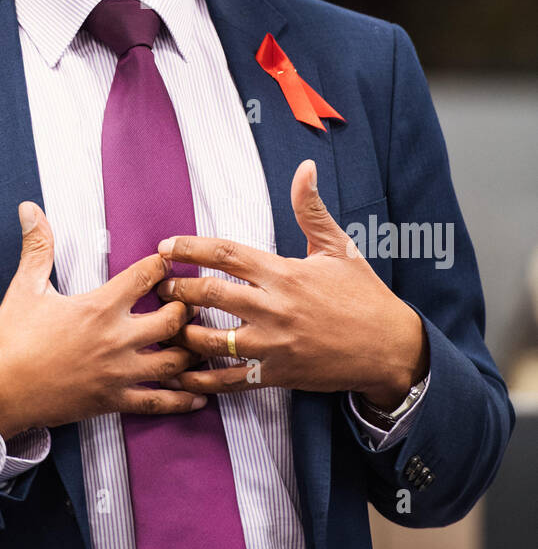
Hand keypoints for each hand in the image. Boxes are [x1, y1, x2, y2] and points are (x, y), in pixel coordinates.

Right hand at [0, 202, 207, 439]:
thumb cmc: (11, 338)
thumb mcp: (26, 287)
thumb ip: (37, 247)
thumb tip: (30, 207)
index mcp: (99, 306)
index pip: (146, 276)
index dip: (163, 264)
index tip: (169, 262)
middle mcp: (116, 339)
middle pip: (173, 320)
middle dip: (186, 308)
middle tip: (189, 302)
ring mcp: (118, 373)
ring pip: (174, 361)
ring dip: (190, 350)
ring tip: (199, 341)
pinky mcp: (113, 402)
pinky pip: (157, 403)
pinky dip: (180, 400)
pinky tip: (197, 395)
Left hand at [154, 160, 428, 404]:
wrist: (389, 348)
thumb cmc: (363, 294)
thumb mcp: (339, 246)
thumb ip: (311, 208)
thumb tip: (305, 167)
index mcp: (284, 273)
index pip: (226, 254)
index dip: (190, 247)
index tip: (164, 246)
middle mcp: (275, 308)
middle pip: (212, 294)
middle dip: (179, 289)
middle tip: (159, 286)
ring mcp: (274, 345)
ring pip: (213, 340)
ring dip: (184, 332)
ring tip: (166, 324)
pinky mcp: (276, 375)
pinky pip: (231, 381)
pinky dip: (203, 380)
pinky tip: (182, 374)